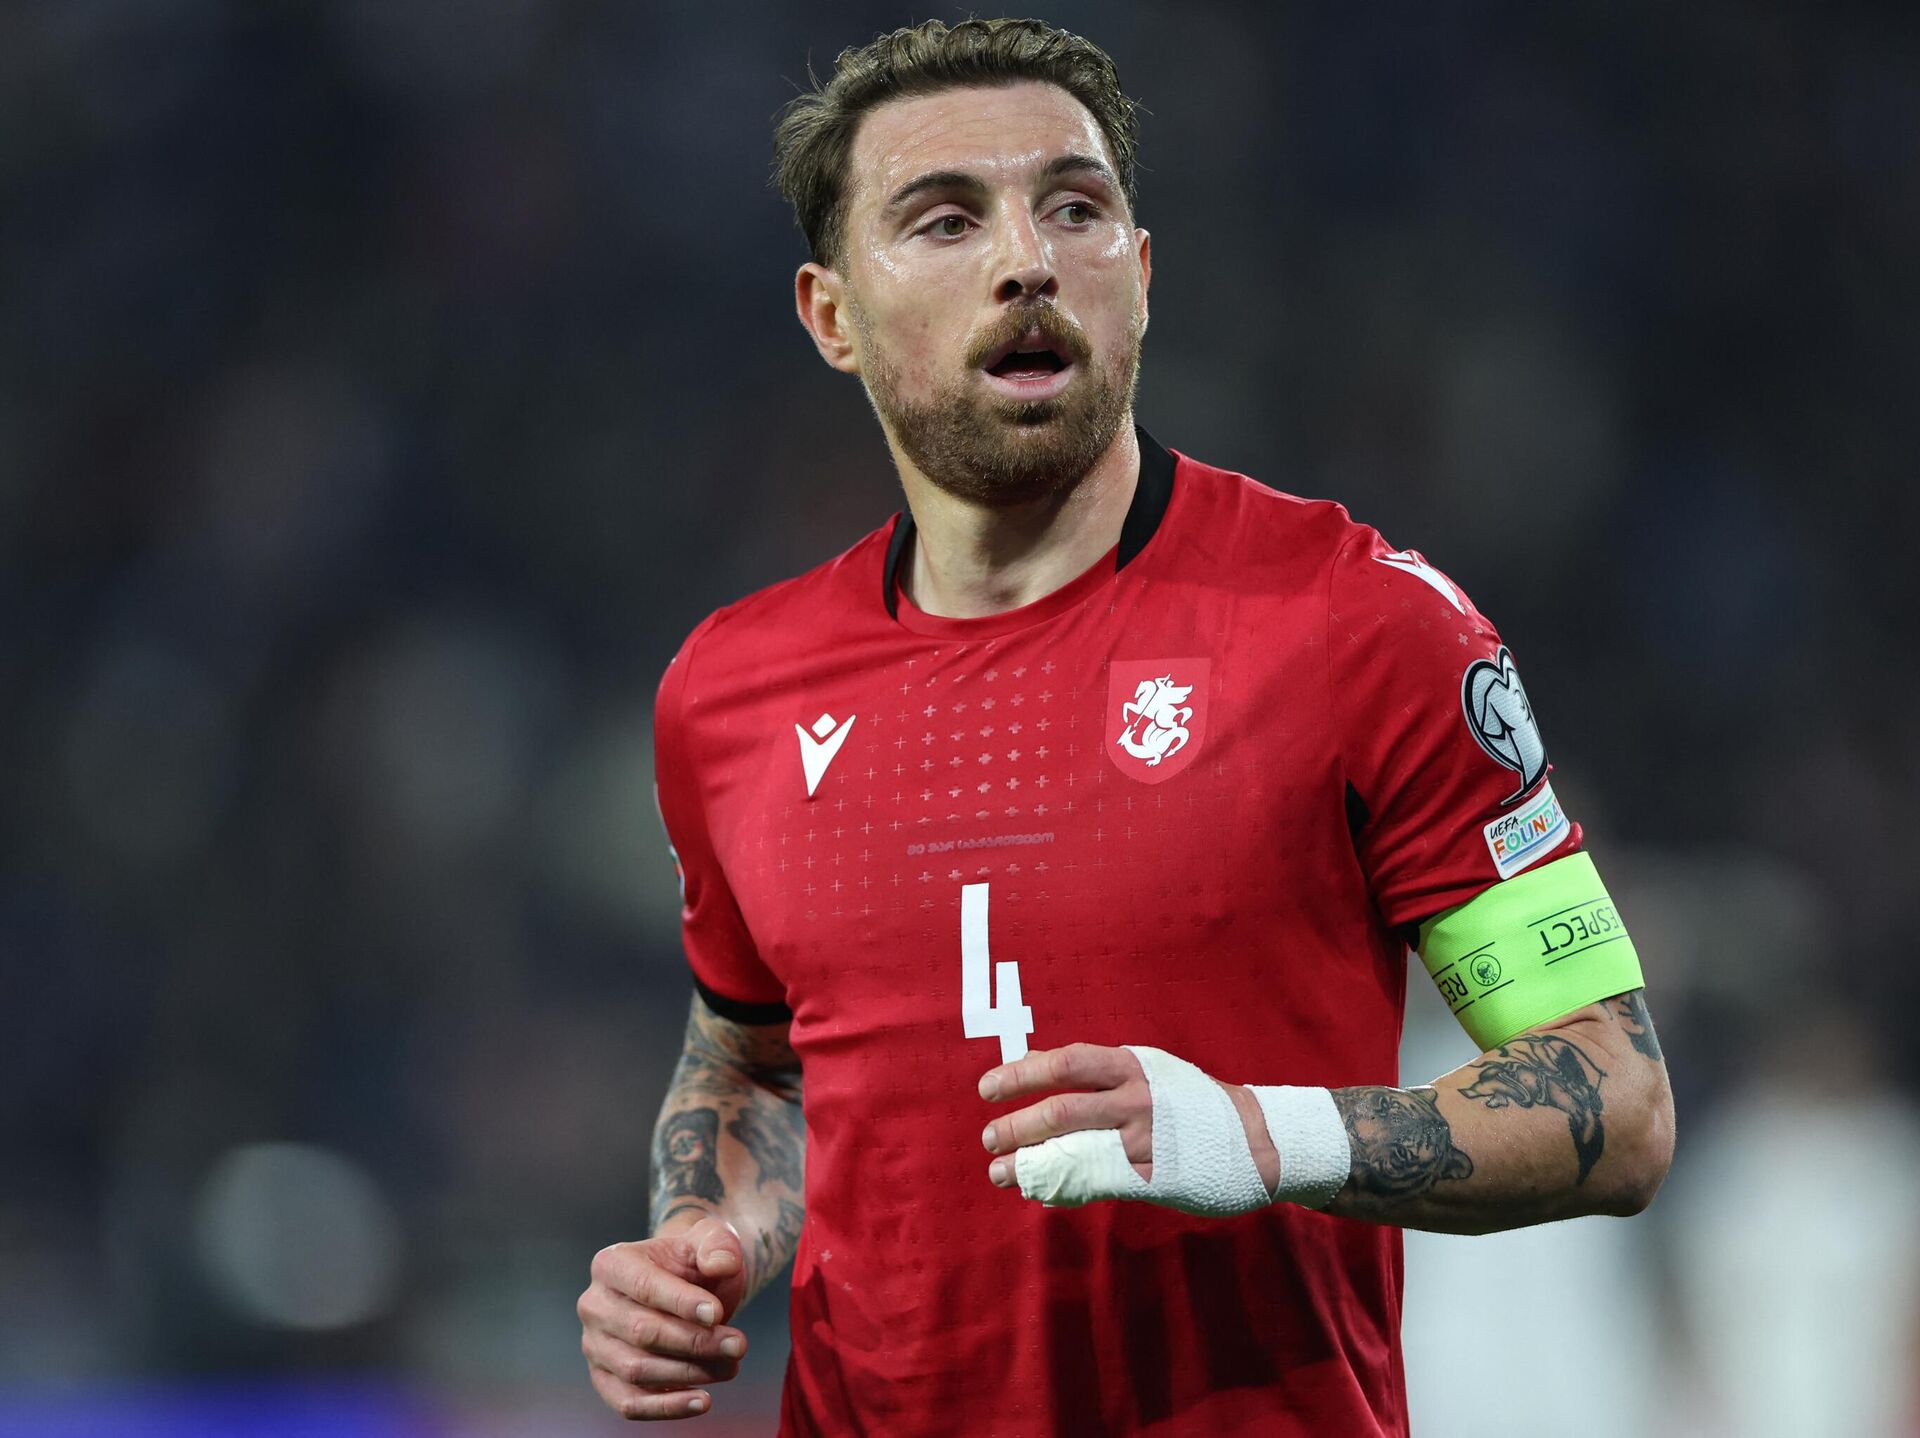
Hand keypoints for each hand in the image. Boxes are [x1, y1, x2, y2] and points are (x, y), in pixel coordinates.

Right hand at [578, 1215, 750, 1420]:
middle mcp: (594, 1305)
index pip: (644, 1286)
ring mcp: (595, 1346)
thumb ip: (718, 1244)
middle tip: (739, 1345)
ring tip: (731, 1367)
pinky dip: (666, 1408)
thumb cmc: (694, 1263)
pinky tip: (703, 1401)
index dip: (681, 1302)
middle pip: (642, 1332)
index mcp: (611, 1263)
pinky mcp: (604, 1379)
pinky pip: (629, 1403)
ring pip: (636, 1370)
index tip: (718, 1314)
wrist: (685, 1289)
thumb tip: (722, 1264)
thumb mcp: (710, 1240)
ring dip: (688, 1373)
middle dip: (695, 1342)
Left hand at [979, 1042, 1280, 1193]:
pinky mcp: (1153, 1175)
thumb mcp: (1150, 1074)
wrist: (1260, 1140)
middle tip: (987, 1136)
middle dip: (1017, 1123)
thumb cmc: (1194, 1105)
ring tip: (1000, 1170)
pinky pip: (1095, 1181)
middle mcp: (1137, 1096)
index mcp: (1133, 1065)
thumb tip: (1041, 1072)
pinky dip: (1061, 1187)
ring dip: (1029, 1160)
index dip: (1022, 1074)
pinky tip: (1040, 1193)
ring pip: (1073, 1146)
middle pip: (1062, 1106)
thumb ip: (1101, 1076)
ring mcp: (1145, 1138)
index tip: (988, 1087)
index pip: (1067, 1063)